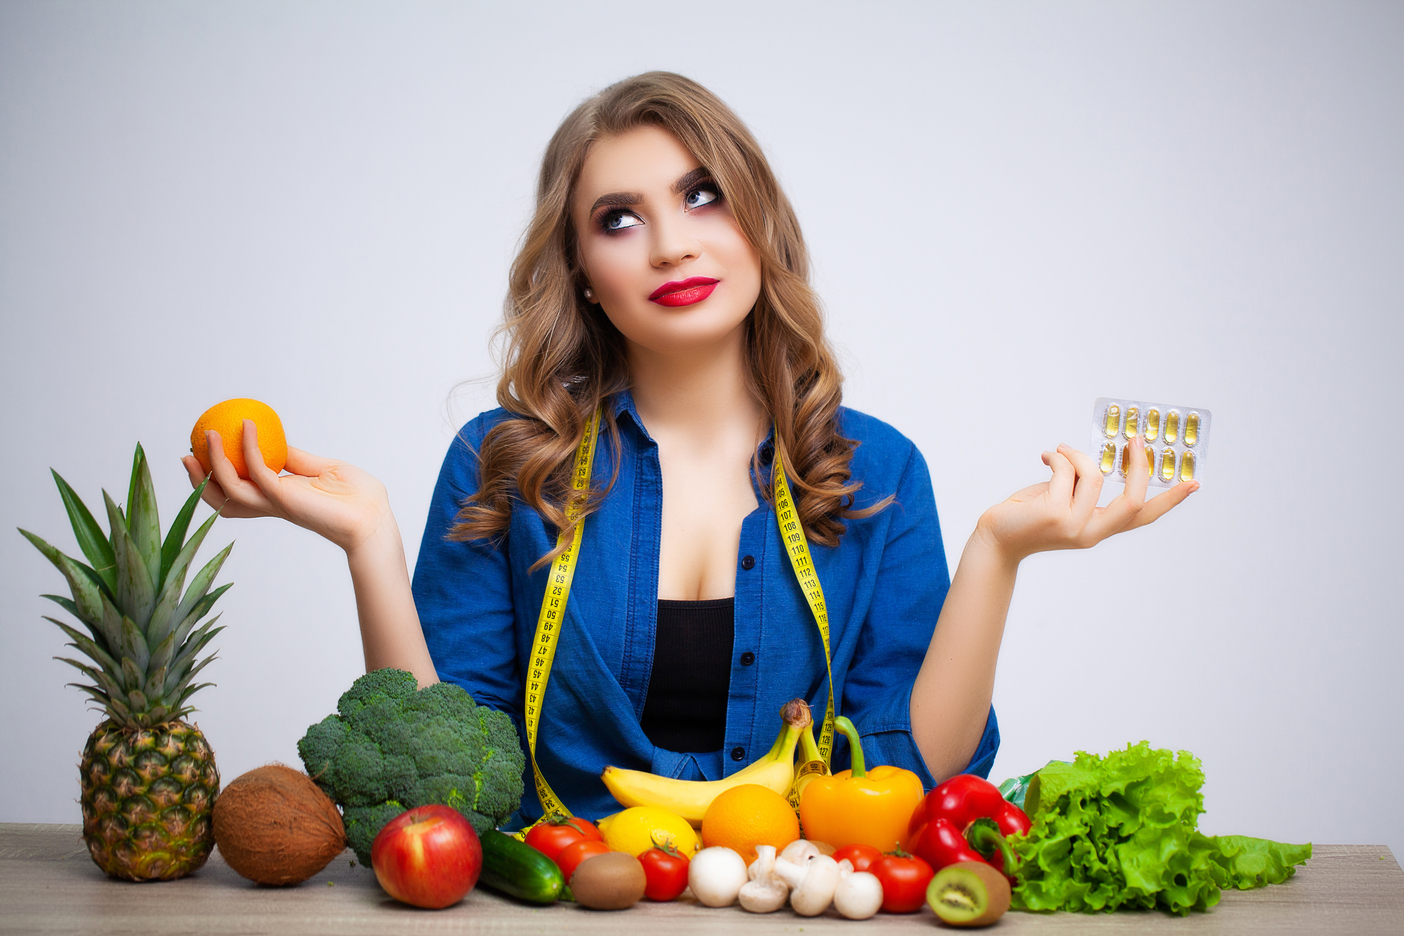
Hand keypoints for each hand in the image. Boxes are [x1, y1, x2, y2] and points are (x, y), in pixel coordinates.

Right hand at [181, 420, 391, 553]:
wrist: (374, 517)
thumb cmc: (357, 498)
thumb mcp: (322, 470)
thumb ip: (296, 460)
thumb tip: (278, 441)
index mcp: (279, 499)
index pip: (238, 492)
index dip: (216, 478)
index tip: (203, 455)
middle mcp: (272, 504)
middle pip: (222, 499)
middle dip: (198, 480)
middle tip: (185, 454)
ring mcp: (277, 503)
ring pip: (230, 489)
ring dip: (214, 462)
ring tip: (208, 434)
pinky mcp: (287, 499)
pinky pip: (259, 470)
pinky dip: (250, 448)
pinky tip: (249, 427)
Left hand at [976, 435, 1196, 563]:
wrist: (995, 538)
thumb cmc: (1028, 515)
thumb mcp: (1063, 498)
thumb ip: (1082, 484)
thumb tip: (1092, 457)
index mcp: (1098, 529)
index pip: (1142, 517)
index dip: (1170, 500)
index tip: (1194, 483)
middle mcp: (1090, 532)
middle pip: (1133, 501)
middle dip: (1139, 466)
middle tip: (1135, 439)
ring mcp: (1073, 525)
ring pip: (1094, 476)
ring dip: (1078, 455)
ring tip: (1060, 450)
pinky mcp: (1053, 513)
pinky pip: (1066, 471)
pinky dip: (1058, 457)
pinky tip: (1046, 456)